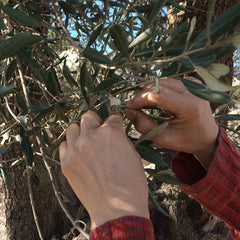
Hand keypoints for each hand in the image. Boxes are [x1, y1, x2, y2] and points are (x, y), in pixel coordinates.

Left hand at [59, 111, 148, 228]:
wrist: (117, 210)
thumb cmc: (131, 184)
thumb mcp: (133, 155)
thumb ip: (121, 140)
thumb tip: (114, 135)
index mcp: (111, 133)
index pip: (112, 117)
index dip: (115, 121)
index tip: (115, 125)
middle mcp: (91, 136)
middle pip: (88, 116)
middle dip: (96, 122)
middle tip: (99, 131)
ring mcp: (76, 149)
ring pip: (72, 127)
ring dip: (81, 132)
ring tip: (86, 142)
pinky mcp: (66, 162)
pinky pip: (64, 145)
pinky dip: (71, 146)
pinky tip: (78, 154)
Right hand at [125, 78, 218, 168]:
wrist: (207, 136)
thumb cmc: (185, 140)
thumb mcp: (162, 138)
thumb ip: (143, 125)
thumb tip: (127, 109)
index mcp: (190, 107)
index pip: (158, 94)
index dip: (140, 99)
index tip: (129, 107)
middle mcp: (194, 91)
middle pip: (159, 85)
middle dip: (143, 95)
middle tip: (134, 107)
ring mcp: (195, 84)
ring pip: (162, 81)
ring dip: (149, 91)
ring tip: (144, 105)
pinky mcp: (193, 82)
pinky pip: (169, 81)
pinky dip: (159, 89)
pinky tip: (157, 101)